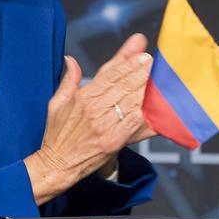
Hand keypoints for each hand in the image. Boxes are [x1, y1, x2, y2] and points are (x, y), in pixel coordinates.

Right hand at [25, 34, 153, 203]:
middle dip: (143, 71)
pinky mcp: (114, 141)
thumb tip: (71, 60)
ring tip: (162, 79)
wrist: (56, 165)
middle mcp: (96, 109)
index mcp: (84, 97)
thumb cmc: (57, 135)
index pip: (110, 74)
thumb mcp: (57, 103)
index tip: (142, 53)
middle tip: (156, 62)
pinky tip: (160, 108)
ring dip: (149, 89)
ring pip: (133, 101)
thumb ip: (68, 80)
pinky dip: (148, 116)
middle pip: (125, 84)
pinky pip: (135, 125)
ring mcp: (106, 125)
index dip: (128, 62)